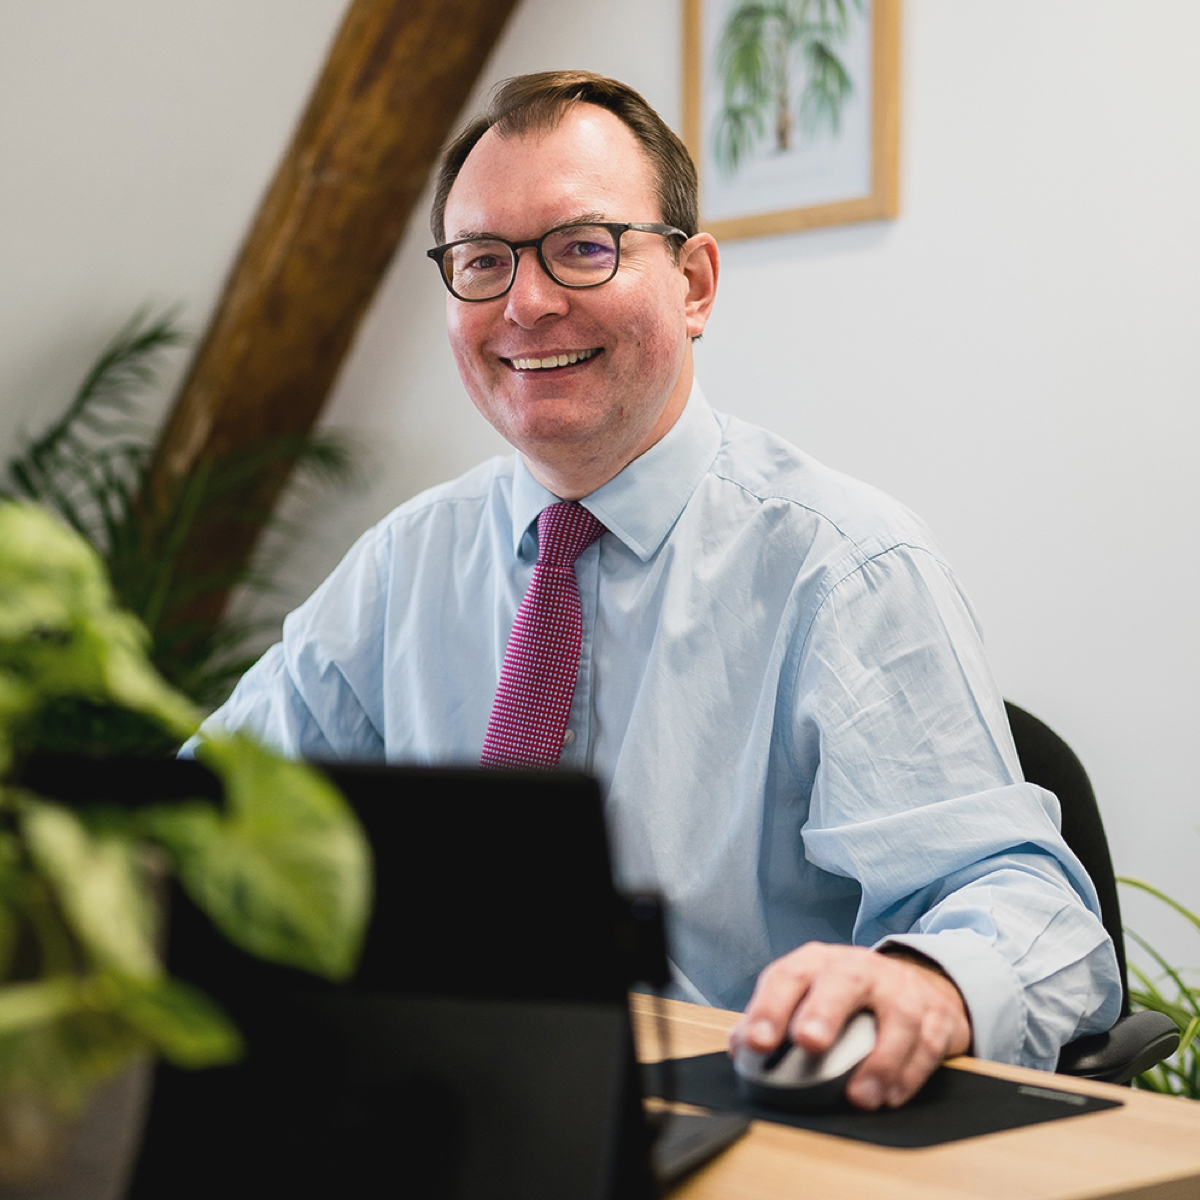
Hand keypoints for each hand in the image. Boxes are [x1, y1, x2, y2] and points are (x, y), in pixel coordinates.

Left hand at [729, 943, 971, 1109]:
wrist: (913, 983)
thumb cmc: (846, 996)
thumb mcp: (806, 996)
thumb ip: (772, 1019)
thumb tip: (739, 1048)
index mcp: (819, 963)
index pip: (789, 977)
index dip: (770, 1008)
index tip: (757, 1043)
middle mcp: (860, 969)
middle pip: (844, 981)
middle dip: (824, 1012)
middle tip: (808, 1043)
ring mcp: (901, 990)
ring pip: (896, 1018)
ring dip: (879, 1061)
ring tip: (859, 1097)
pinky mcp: (936, 1016)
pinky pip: (928, 1045)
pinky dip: (909, 1075)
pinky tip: (890, 1097)